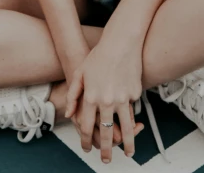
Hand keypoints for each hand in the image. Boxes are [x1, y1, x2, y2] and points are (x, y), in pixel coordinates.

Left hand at [64, 40, 144, 162]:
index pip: (86, 127)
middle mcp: (106, 101)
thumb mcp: (80, 73)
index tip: (86, 148)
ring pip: (126, 128)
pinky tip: (133, 121)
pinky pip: (132, 109)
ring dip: (128, 144)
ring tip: (129, 154)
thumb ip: (73, 95)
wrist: (121, 42)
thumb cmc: (98, 56)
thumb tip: (69, 113)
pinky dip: (132, 116)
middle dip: (106, 150)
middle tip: (106, 160)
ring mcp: (122, 98)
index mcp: (91, 97)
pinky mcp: (134, 93)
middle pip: (106, 133)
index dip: (85, 140)